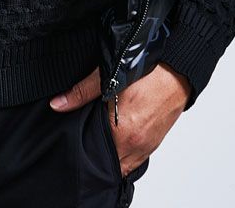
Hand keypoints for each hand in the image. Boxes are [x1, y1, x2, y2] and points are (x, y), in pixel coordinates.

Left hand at [48, 62, 190, 177]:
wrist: (177, 69)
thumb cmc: (147, 71)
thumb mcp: (106, 76)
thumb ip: (81, 93)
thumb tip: (57, 104)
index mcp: (122, 133)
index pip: (96, 159)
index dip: (83, 154)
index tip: (75, 146)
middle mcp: (136, 145)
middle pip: (108, 164)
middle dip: (95, 157)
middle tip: (84, 144)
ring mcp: (147, 146)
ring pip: (122, 164)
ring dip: (111, 157)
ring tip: (98, 142)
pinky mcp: (155, 142)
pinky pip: (136, 160)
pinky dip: (124, 154)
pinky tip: (116, 141)